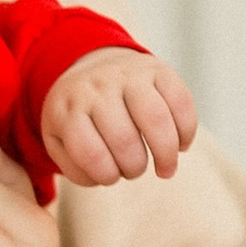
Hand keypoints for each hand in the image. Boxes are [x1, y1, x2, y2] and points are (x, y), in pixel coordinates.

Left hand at [42, 43, 195, 185]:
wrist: (93, 66)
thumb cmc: (78, 115)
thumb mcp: (59, 138)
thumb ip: (73, 165)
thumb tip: (101, 179)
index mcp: (68, 109)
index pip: (90, 153)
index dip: (106, 175)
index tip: (111, 178)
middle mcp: (98, 88)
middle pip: (125, 139)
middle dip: (134, 168)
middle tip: (134, 172)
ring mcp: (129, 75)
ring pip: (156, 120)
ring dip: (165, 154)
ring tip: (165, 170)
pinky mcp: (158, 69)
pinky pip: (180, 102)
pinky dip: (186, 131)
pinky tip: (181, 146)